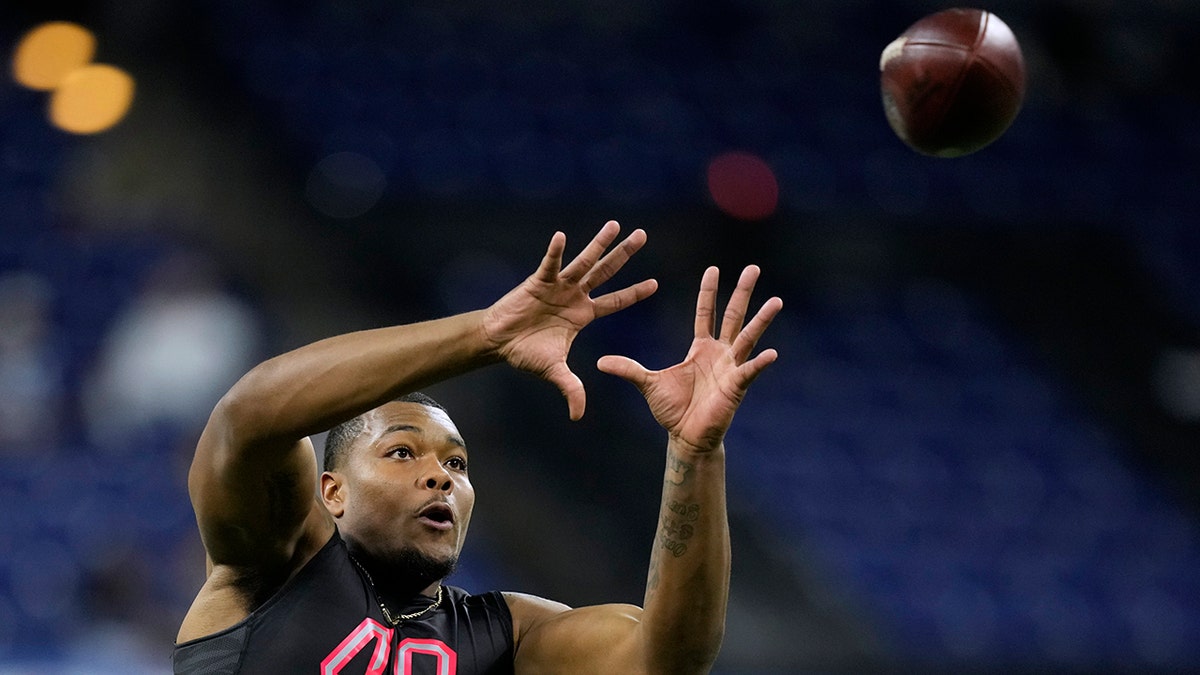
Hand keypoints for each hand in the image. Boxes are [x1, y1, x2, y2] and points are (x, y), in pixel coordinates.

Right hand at [481, 221, 657, 419]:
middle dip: (624, 254)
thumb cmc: (526, 353)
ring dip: (599, 243)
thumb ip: (570, 389)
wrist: (499, 341)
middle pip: (606, 271)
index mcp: (583, 314)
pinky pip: (549, 265)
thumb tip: (578, 416)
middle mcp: (575, 296)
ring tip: (615, 225)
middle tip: (643, 234)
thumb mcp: (554, 371)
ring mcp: (558, 286)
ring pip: (584, 261)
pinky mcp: (538, 281)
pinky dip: (555, 252)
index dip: (635, 292)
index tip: (656, 283)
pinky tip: (561, 236)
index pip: (616, 301)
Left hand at [598, 265, 780, 452]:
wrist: (686, 437)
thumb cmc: (673, 411)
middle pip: (733, 316)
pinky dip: (759, 363)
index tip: (713, 268)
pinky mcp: (736, 387)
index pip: (706, 313)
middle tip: (753, 268)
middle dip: (742, 292)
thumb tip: (600, 361)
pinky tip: (771, 353)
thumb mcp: (647, 384)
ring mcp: (731, 368)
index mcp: (701, 348)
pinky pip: (749, 372)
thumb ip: (628, 369)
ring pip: (748, 338)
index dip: (709, 292)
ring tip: (776, 301)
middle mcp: (720, 354)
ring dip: (762, 320)